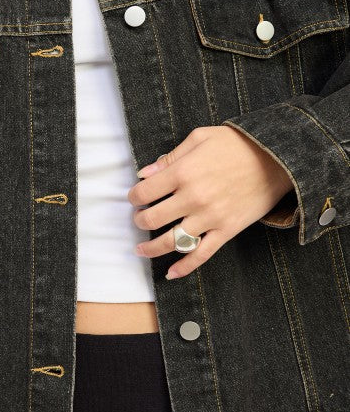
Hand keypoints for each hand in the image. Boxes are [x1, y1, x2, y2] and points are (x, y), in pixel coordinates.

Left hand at [127, 125, 294, 279]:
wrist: (277, 158)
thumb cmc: (237, 143)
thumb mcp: (200, 138)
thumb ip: (170, 157)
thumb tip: (144, 174)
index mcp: (183, 172)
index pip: (144, 192)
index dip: (134, 197)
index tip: (136, 198)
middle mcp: (193, 198)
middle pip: (153, 219)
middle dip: (139, 221)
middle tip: (139, 219)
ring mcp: (210, 217)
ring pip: (172, 241)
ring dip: (151, 248)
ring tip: (141, 249)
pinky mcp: (226, 231)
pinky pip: (201, 255)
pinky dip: (184, 268)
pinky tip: (171, 274)